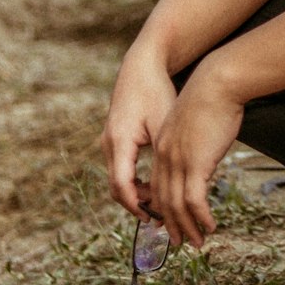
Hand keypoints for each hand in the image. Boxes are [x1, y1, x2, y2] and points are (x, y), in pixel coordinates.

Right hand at [101, 50, 178, 220]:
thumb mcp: (164, 122)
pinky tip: (154, 183)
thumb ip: (165, 154)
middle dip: (136, 204)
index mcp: (120, 141)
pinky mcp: (115, 136)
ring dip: (136, 192)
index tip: (154, 218)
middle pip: (117, 186)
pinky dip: (134, 179)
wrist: (141, 66)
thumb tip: (174, 186)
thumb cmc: (156, 91)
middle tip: (159, 218)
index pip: (122, 186)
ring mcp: (109, 140)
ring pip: (119, 177)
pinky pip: (121, 166)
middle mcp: (109, 143)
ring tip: (159, 204)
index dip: (137, 206)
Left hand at [150, 63, 242, 247]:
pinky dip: (201, 218)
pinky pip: (194, 201)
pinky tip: (210, 226)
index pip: (157, 184)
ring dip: (187, 227)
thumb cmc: (214, 96)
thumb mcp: (196, 119)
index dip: (163, 205)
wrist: (218, 82)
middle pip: (163, 200)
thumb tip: (203, 150)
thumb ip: (193, 139)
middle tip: (180, 241)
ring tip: (196, 242)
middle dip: (172, 224)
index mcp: (162, 144)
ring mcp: (178, 161)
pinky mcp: (195, 164)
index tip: (171, 220)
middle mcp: (165, 156)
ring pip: (176, 205)